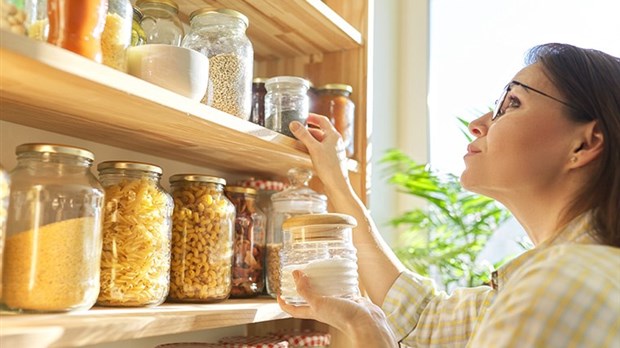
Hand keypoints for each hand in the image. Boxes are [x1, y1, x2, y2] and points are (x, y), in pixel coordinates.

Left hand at [277, 270, 397, 346]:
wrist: (365, 321)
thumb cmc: (341, 315)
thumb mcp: (318, 303)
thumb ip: (305, 291)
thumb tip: (295, 275)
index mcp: (314, 312)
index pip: (293, 310)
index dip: (284, 303)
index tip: (278, 293)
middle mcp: (324, 308)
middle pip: (308, 298)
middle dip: (302, 287)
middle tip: (299, 274)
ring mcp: (336, 303)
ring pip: (324, 291)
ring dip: (319, 281)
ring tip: (316, 269)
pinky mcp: (348, 298)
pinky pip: (339, 287)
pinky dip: (336, 280)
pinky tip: (337, 271)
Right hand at [289, 114, 348, 190]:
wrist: (337, 185)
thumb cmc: (329, 166)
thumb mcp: (314, 148)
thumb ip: (303, 135)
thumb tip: (294, 123)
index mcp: (334, 135)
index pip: (322, 120)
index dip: (312, 117)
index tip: (303, 117)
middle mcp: (335, 141)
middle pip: (320, 131)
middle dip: (308, 131)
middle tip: (296, 131)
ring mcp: (334, 151)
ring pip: (320, 141)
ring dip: (309, 141)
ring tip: (298, 143)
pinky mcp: (332, 159)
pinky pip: (320, 150)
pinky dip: (312, 149)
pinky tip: (305, 154)